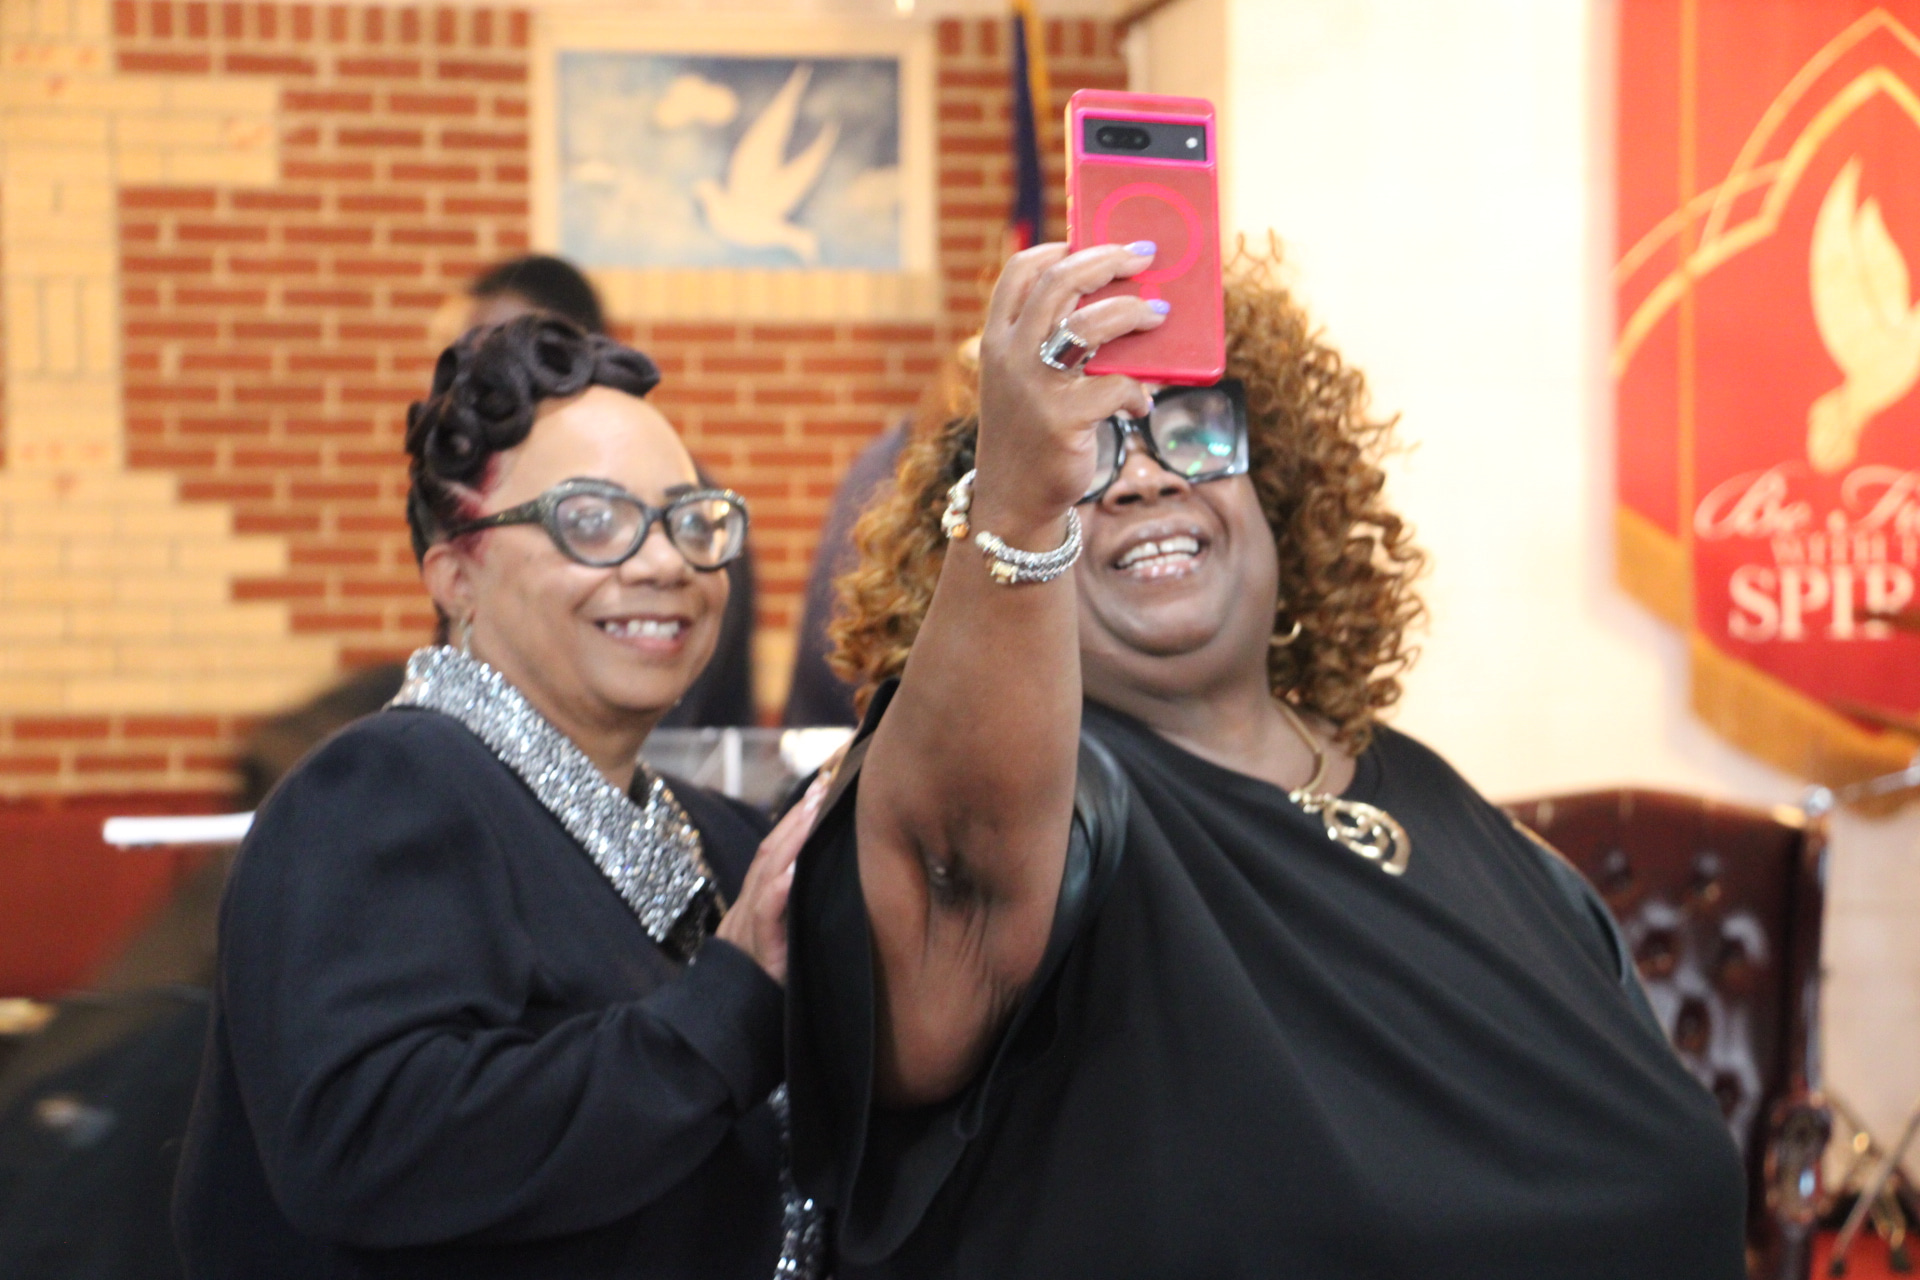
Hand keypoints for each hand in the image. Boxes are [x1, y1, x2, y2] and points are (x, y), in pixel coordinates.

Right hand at [714, 770, 832, 984]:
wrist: (726, 1027)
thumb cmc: (761, 991)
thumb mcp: (779, 946)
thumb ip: (791, 918)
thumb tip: (817, 887)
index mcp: (756, 906)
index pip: (774, 854)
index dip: (794, 823)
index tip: (820, 793)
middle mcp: (750, 910)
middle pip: (770, 853)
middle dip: (796, 818)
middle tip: (825, 787)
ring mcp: (750, 929)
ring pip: (767, 875)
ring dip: (792, 840)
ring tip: (814, 811)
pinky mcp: (757, 953)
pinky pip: (765, 917)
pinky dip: (777, 892)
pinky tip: (793, 872)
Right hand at [972, 242, 1169, 532]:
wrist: (1013, 500)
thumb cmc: (1031, 432)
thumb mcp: (1026, 381)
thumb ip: (1054, 343)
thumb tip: (1124, 304)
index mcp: (997, 340)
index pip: (1021, 272)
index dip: (1059, 249)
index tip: (1091, 241)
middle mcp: (1009, 356)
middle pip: (1060, 283)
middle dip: (1108, 261)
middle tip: (1144, 258)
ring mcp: (1034, 387)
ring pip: (1091, 326)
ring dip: (1133, 313)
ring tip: (1159, 316)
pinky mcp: (1061, 421)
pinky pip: (1115, 387)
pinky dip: (1138, 391)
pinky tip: (1141, 404)